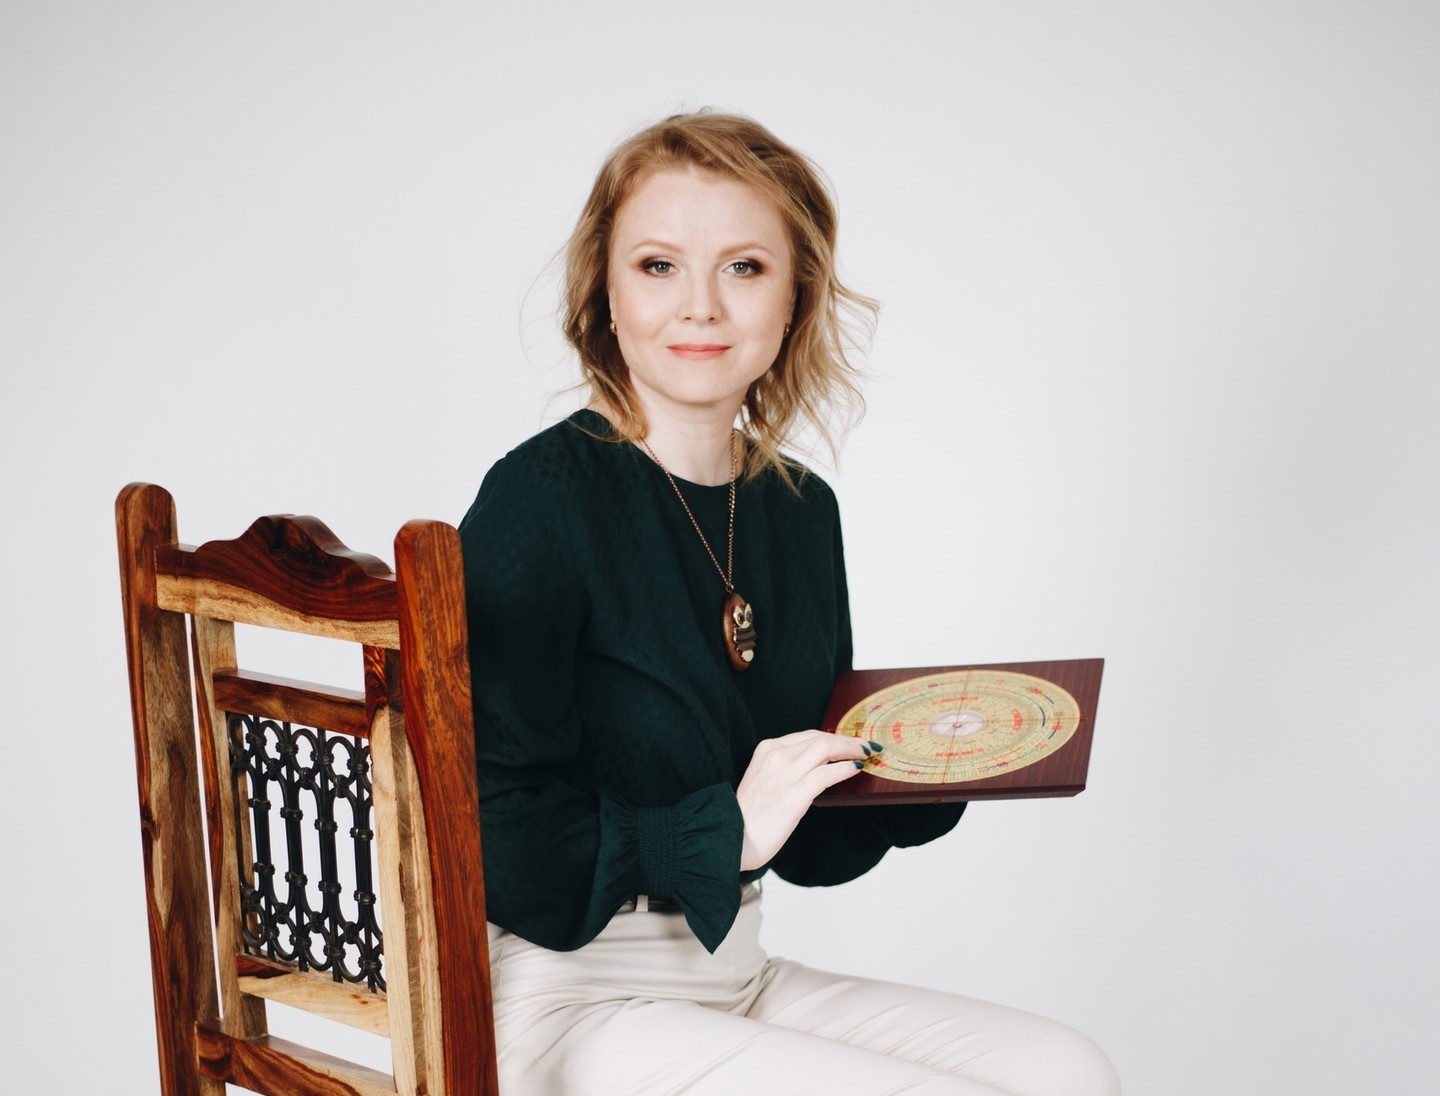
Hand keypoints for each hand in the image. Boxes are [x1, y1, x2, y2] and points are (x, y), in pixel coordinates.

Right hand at [735, 730, 870, 870]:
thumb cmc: (750, 815)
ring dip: (851, 749)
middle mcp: (775, 756)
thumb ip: (786, 767)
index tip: (848, 742)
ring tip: (866, 754)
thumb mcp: (764, 779)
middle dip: (847, 740)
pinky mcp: (794, 795)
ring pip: (825, 749)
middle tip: (866, 746)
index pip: (807, 735)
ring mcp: (784, 774)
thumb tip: (820, 766)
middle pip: (819, 738)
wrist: (733, 838)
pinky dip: (845, 769)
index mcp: (766, 749)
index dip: (832, 737)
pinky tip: (856, 770)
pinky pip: (827, 774)